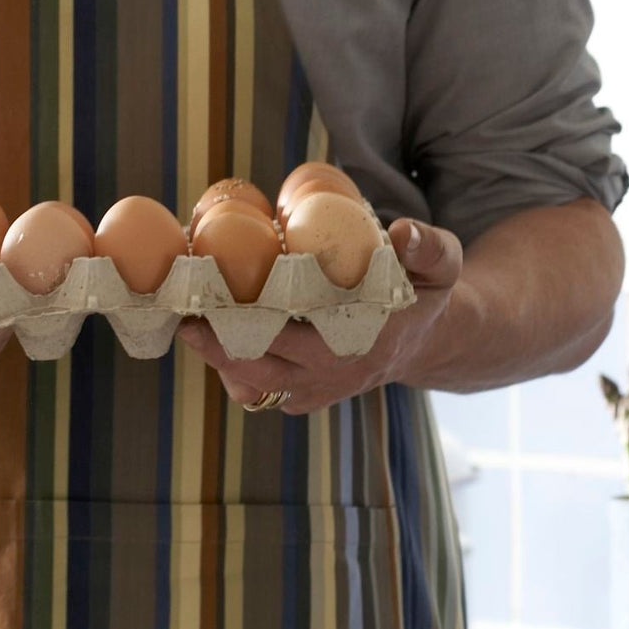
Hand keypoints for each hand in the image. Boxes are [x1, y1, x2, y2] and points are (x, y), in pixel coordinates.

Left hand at [176, 218, 463, 413]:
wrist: (428, 341)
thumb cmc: (427, 292)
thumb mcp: (445, 263)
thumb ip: (430, 246)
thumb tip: (400, 231)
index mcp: (366, 338)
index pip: (301, 329)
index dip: (256, 311)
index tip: (221, 289)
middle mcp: (337, 371)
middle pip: (262, 360)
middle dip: (218, 336)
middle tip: (183, 306)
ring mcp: (319, 390)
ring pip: (254, 382)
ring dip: (217, 356)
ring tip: (186, 323)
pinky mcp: (306, 397)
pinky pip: (259, 392)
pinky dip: (231, 371)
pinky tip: (209, 341)